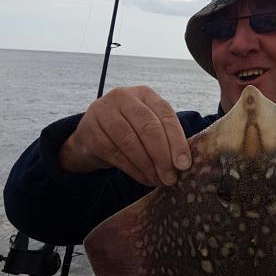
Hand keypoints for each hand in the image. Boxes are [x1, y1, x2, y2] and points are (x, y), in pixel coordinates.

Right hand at [58, 86, 190, 186]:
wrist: (91, 136)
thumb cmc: (129, 130)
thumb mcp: (147, 126)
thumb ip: (165, 138)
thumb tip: (183, 164)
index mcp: (144, 94)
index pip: (166, 115)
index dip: (177, 141)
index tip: (184, 164)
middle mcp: (123, 97)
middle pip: (148, 128)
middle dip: (162, 157)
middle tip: (171, 178)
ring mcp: (103, 111)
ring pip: (131, 142)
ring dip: (148, 166)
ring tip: (158, 181)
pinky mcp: (90, 130)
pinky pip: (115, 154)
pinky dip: (133, 170)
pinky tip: (143, 178)